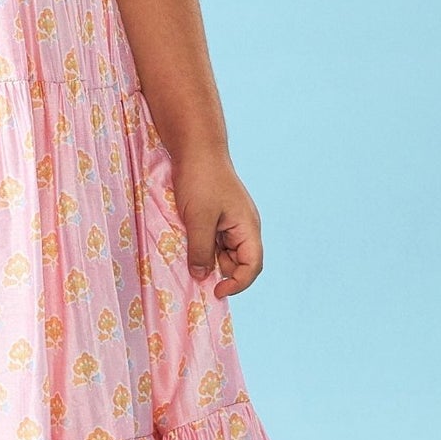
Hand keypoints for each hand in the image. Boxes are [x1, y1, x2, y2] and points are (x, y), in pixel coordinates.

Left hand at [170, 149, 262, 298]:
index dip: (238, 284)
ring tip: (188, 249)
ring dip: (208, 257)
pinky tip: (187, 240)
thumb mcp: (198, 220)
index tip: (215, 291)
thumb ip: (201, 251)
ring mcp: (232, 221)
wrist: (195, 148)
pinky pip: (214, 240)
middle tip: (194, 267)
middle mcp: (244, 226)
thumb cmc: (201, 181)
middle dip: (219, 270)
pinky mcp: (218, 216)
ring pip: (224, 252)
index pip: (252, 266)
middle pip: (238, 262)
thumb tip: (201, 277)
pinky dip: (203, 245)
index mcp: (248, 227)